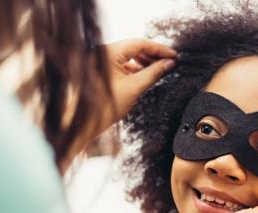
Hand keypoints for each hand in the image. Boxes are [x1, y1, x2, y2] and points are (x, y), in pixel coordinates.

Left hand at [60, 39, 175, 171]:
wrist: (84, 123)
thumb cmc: (104, 107)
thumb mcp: (135, 88)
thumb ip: (154, 73)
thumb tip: (169, 63)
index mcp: (109, 52)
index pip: (140, 43)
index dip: (159, 49)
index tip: (174, 55)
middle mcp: (103, 52)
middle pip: (134, 47)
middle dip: (153, 54)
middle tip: (170, 62)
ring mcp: (101, 60)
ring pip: (128, 55)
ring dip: (144, 61)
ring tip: (160, 68)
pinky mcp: (102, 69)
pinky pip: (122, 63)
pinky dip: (135, 67)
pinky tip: (146, 73)